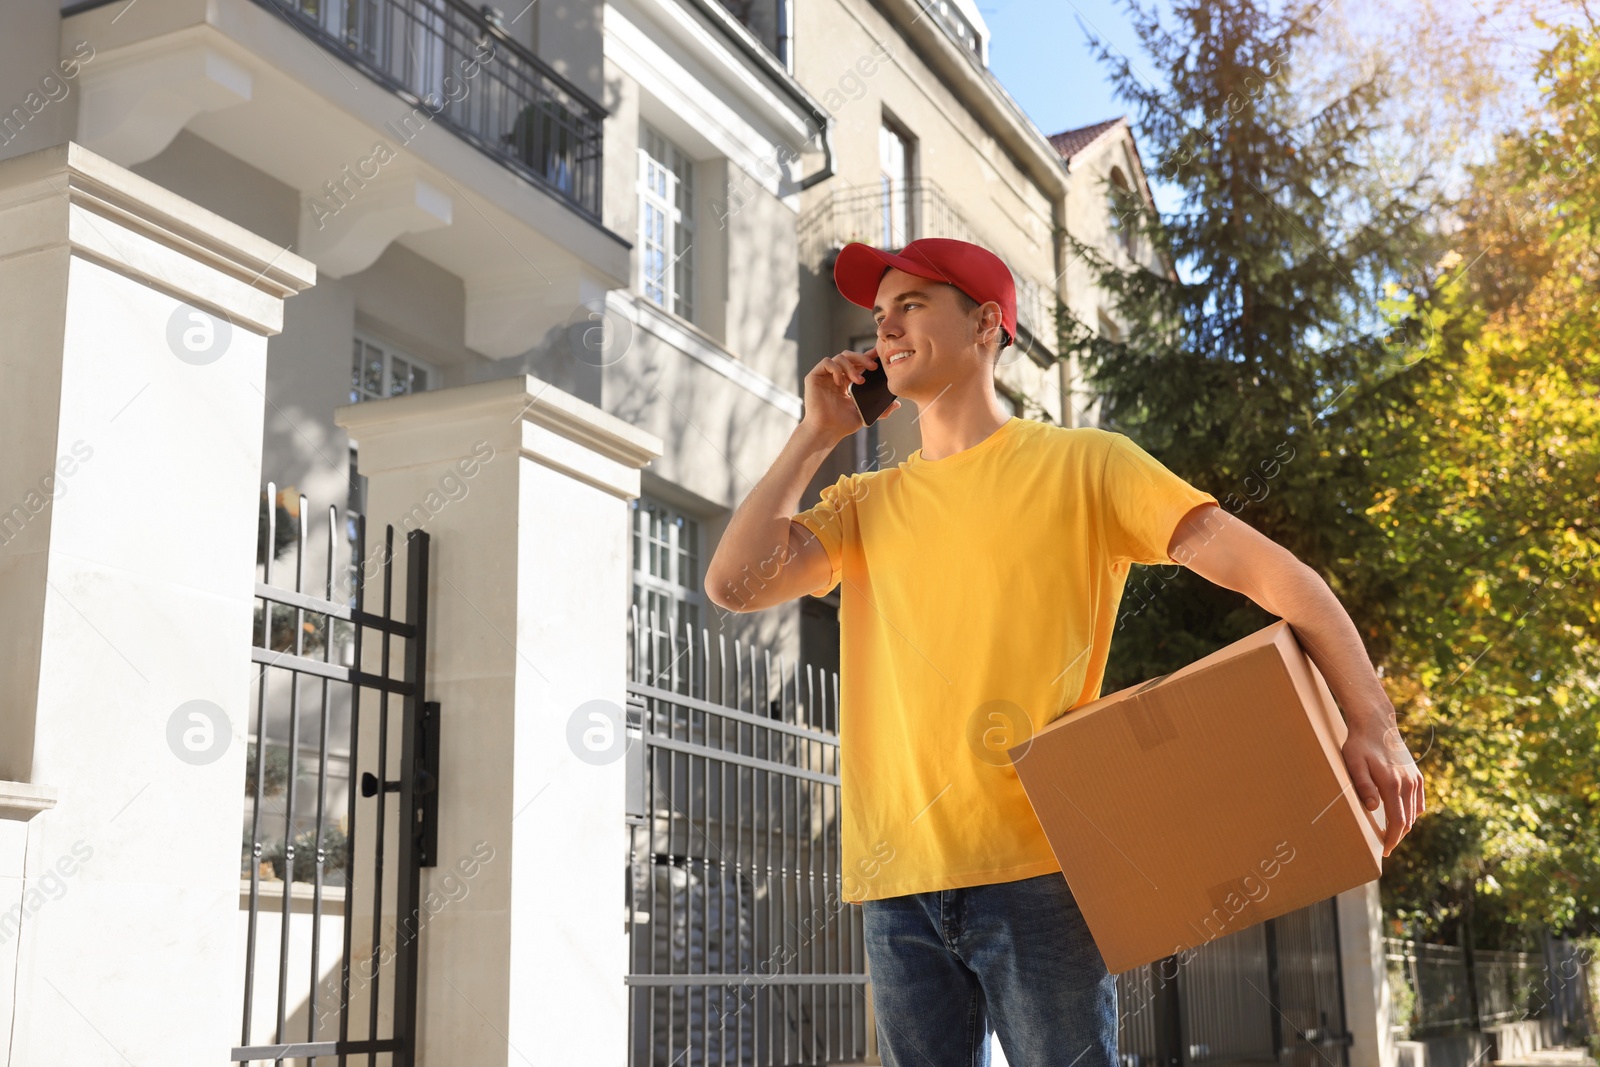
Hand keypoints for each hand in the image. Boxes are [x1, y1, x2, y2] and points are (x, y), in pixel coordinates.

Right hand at [801, 348, 901, 443]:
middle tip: (873, 367)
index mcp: (845, 382)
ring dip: (852, 366)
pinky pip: (827, 362)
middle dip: (863, 358)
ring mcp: (824, 376)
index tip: (879, 355)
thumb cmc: (843, 425)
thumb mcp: (866, 415)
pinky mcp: (814, 377)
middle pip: (849, 356)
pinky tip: (841, 381)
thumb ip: (881, 409)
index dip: (867, 357)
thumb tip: (897, 404)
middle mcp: (835, 376)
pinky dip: (836, 368)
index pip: (857, 363)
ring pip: (839, 357)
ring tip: (858, 381)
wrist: (827, 431)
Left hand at [1341, 717, 1424, 856]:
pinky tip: (1401, 816)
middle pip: (1407, 820)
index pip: (1398, 821)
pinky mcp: (1416, 776)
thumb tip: (1372, 809)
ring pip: (1414, 813)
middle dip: (1397, 836)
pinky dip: (1411, 813)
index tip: (1385, 851)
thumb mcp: (1354, 763)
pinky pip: (1418, 801)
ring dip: (1404, 825)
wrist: (1376, 724)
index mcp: (1393, 784)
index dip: (1392, 839)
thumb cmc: (1359, 744)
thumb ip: (1363, 785)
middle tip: (1386, 846)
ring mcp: (1415, 780)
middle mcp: (1408, 784)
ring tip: (1391, 834)